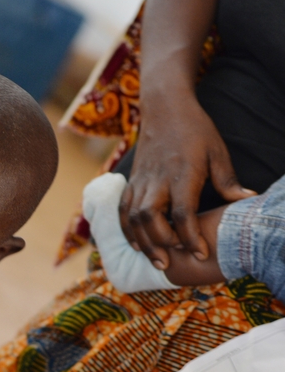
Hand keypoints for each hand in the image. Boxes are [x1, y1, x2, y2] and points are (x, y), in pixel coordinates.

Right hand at [120, 97, 252, 268]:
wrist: (164, 108)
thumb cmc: (195, 130)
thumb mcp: (218, 152)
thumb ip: (228, 180)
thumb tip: (247, 200)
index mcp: (182, 173)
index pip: (182, 212)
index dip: (190, 237)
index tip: (201, 254)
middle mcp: (157, 180)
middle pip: (150, 218)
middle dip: (160, 244)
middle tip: (172, 263)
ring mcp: (140, 181)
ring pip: (132, 217)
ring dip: (142, 242)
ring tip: (155, 261)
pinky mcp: (131, 181)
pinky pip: (123, 210)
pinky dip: (127, 229)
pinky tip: (136, 243)